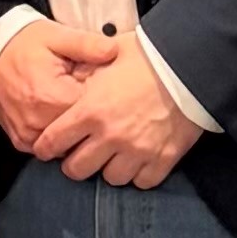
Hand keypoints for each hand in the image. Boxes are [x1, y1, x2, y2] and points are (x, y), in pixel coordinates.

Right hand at [0, 18, 118, 150]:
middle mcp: (38, 122)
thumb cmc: (25, 45)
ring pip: (68, 144)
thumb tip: (114, 51)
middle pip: (82, 132)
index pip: (93, 113)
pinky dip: (60, 136)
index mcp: (51, 98)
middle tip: (87, 95)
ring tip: (72, 104)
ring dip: (75, 129)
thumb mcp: (58, 36)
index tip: (103, 86)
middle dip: (89, 116)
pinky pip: (50, 148)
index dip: (103, 99)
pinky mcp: (22, 141)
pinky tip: (60, 115)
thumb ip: (88, 44)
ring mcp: (28, 135)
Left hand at [38, 42, 204, 187]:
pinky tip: (138, 161)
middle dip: (74, 164)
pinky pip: (142, 182)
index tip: (46, 149)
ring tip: (113, 156)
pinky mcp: (163, 159)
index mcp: (91, 110)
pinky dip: (139, 175)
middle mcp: (111, 135)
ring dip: (109, 169)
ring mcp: (138, 150)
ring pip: (110, 179)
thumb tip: (67, 81)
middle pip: (77, 170)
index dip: (45, 148)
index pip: (53, 142)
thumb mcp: (107, 57)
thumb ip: (84, 74)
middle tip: (79, 156)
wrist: (191, 64)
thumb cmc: (147, 55)